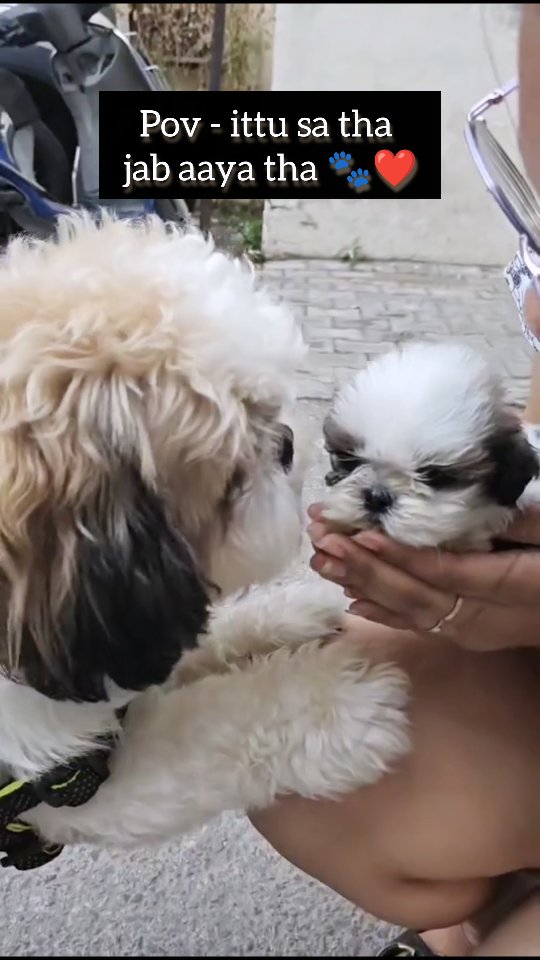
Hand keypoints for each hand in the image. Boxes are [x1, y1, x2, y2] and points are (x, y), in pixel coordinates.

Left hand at [308, 503, 539, 650]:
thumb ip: (524, 524)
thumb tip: (483, 503)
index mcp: (512, 588)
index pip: (446, 573)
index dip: (402, 557)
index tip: (362, 536)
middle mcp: (484, 618)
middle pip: (417, 595)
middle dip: (366, 568)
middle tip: (324, 540)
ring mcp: (473, 630)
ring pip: (410, 611)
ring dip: (364, 585)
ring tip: (322, 561)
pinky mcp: (466, 631)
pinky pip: (418, 624)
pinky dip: (383, 612)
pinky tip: (351, 600)